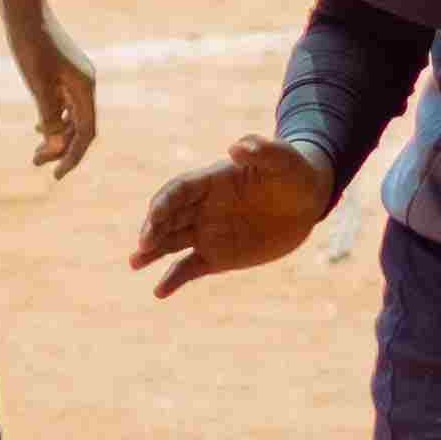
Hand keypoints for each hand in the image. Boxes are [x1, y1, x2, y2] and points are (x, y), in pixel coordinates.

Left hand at [9, 5, 99, 177]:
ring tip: (36, 152)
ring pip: (71, 117)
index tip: (56, 175)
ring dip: (55, 136)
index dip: (73, 156)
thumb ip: (49, 115)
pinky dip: (54, 120)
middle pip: (80, 128)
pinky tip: (38, 127)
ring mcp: (75, 78)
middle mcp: (85, 84)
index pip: (85, 133)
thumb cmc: (30, 44)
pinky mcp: (64, 72)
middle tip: (36, 162)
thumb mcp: (37, 83)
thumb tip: (54, 144)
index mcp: (85, 87)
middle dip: (61, 149)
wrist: (24, 9)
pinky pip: (65, 105)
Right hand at [130, 128, 331, 293]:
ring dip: (152, 252)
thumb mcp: (282, 159)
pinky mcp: (217, 257)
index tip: (155, 217)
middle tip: (143, 246)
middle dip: (153, 230)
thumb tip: (237, 147)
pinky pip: (190, 268)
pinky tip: (159, 292)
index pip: (178, 191)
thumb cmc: (292, 173)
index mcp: (210, 181)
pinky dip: (174, 279)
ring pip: (171, 242)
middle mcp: (202, 207)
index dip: (164, 203)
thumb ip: (260, 151)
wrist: (305, 202)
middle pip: (168, 217)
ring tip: (134, 263)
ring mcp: (207, 232)